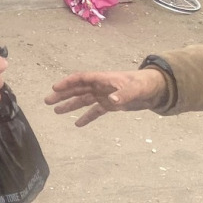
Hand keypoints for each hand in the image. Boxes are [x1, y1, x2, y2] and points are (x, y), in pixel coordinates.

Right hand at [44, 69, 167, 126]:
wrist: (154, 90)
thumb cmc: (143, 85)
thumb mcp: (135, 89)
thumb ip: (123, 95)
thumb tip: (111, 101)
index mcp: (103, 79)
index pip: (81, 79)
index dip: (67, 83)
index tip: (54, 88)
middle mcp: (100, 86)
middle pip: (77, 89)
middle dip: (62, 94)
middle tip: (48, 101)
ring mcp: (104, 95)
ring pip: (83, 100)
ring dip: (70, 105)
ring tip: (56, 112)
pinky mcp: (110, 105)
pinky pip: (95, 111)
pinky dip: (86, 117)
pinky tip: (77, 124)